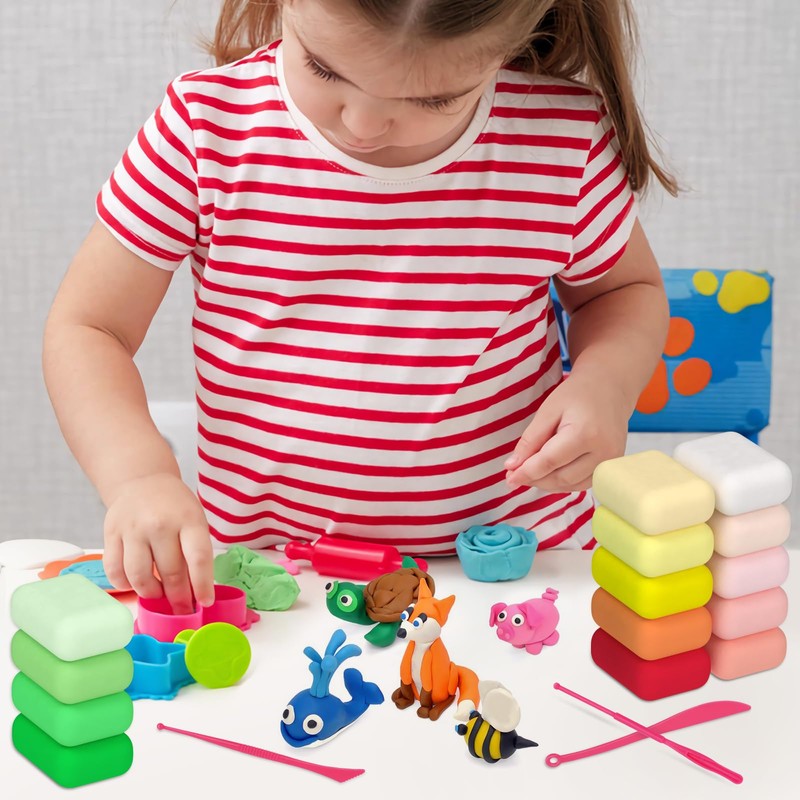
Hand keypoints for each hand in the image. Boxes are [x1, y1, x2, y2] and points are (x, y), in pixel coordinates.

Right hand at [103, 473, 214, 613]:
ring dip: (152, 594)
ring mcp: (132, 529)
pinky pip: (115, 571)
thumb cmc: (174, 507)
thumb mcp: (194, 521)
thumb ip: (194, 552)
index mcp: (188, 519)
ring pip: (140, 577)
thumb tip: (195, 592)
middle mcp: (160, 524)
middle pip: (170, 572)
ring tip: (159, 596)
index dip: (202, 585)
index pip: (198, 558)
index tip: (204, 603)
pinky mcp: (111, 534)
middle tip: (182, 609)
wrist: (142, 481)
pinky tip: (136, 584)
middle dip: (178, 598)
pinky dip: (126, 585)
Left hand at [504, 372, 629, 491]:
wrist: (609, 388)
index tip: (509, 477)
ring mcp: (610, 461)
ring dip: (547, 484)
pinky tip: (549, 473)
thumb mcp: (548, 411)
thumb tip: (512, 466)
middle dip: (535, 480)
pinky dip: (563, 482)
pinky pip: (582, 483)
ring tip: (529, 474)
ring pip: (571, 485)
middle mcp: (603, 452)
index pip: (549, 462)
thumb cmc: (577, 395)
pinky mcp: (611, 466)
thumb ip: (530, 440)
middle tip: (514, 477)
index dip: (526, 472)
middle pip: (561, 477)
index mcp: (586, 433)